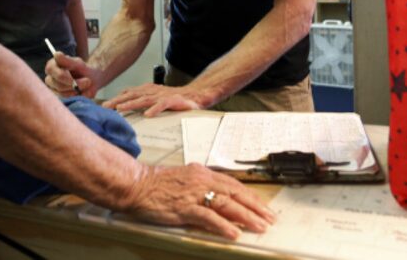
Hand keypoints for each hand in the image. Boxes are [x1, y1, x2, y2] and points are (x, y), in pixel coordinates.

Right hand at [44, 52, 104, 97]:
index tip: (73, 78)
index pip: (50, 70)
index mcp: (51, 66)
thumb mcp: (78, 63)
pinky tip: (82, 91)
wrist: (92, 80)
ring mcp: (53, 90)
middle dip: (75, 84)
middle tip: (88, 81)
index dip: (62, 75)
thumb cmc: (83, 70)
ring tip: (86, 84)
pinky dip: (78, 95)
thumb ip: (67, 61)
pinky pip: (68, 100)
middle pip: (58, 84)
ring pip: (63, 94)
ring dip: (78, 90)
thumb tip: (56, 54)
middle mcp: (49, 78)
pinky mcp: (59, 99)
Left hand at [103, 83, 202, 116]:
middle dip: (118, 100)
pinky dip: (154, 109)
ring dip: (131, 103)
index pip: (129, 92)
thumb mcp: (156, 97)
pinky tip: (147, 115)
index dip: (117, 98)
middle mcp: (153, 91)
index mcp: (148, 90)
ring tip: (120, 108)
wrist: (195, 94)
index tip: (104, 104)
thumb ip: (143, 100)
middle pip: (132, 95)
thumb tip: (127, 106)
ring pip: (144, 99)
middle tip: (105, 107)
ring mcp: (162, 96)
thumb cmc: (175, 98)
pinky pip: (162, 105)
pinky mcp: (172, 101)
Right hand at [124, 163, 275, 239]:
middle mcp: (202, 181)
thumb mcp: (185, 178)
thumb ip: (201, 185)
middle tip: (270, 218)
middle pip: (235, 194)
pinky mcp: (184, 208)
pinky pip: (208, 217)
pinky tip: (234, 233)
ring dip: (246, 216)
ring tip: (260, 226)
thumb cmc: (157, 183)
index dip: (250, 196)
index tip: (263, 206)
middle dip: (256, 207)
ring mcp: (194, 194)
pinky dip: (223, 225)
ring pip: (227, 205)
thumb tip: (216, 195)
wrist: (136, 184)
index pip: (233, 184)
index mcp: (203, 173)